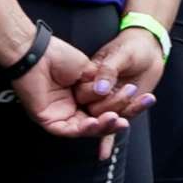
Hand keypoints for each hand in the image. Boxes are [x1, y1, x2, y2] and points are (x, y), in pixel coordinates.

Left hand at [11, 35, 126, 140]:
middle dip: (117, 121)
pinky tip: (94, 122)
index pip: (108, 109)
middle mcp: (73, 109)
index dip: (126, 107)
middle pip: (99, 123)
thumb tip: (115, 95)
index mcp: (83, 98)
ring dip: (102, 126)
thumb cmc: (58, 56)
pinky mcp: (48, 120)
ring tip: (115, 119)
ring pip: (85, 130)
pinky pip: (68, 130)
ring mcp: (60, 116)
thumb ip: (103, 85)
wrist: (37, 51)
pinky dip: (83, 129)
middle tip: (128, 118)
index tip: (145, 99)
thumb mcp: (90, 71)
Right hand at [76, 28, 165, 122]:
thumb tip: (99, 89)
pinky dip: (139, 107)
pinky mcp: (125, 107)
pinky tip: (148, 98)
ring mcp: (110, 101)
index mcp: (87, 78)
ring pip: (111, 116)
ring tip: (137, 88)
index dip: (93, 95)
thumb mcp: (120, 54)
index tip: (108, 89)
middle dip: (113, 103)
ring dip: (126, 105)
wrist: (150, 51)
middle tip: (130, 88)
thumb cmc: (131, 47)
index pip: (82, 94)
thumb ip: (108, 71)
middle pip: (95, 110)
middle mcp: (95, 93)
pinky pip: (128, 114)